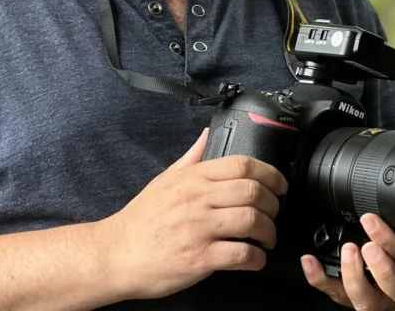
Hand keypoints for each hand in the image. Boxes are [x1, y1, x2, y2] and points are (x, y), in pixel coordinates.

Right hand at [99, 128, 289, 300]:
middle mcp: (197, 199)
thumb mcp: (164, 180)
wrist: (115, 254)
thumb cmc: (140, 221)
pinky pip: (241, 254)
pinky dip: (256, 259)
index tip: (279, 184)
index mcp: (192, 178)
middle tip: (275, 213)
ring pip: (252, 221)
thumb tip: (206, 135)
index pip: (242, 165)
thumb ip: (191, 157)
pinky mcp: (199, 257)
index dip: (270, 173)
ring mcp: (199, 228)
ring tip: (267, 238)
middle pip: (253, 191)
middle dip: (274, 204)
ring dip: (269, 231)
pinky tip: (255, 259)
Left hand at [301, 214, 394, 309]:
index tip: (371, 220)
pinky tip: (310, 262)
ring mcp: (378, 297)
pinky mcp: (355, 298)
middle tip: (366, 246)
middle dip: (381, 268)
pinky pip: (337, 295)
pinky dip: (321, 279)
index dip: (392, 241)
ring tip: (346, 252)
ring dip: (354, 277)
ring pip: (369, 301)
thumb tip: (385, 180)